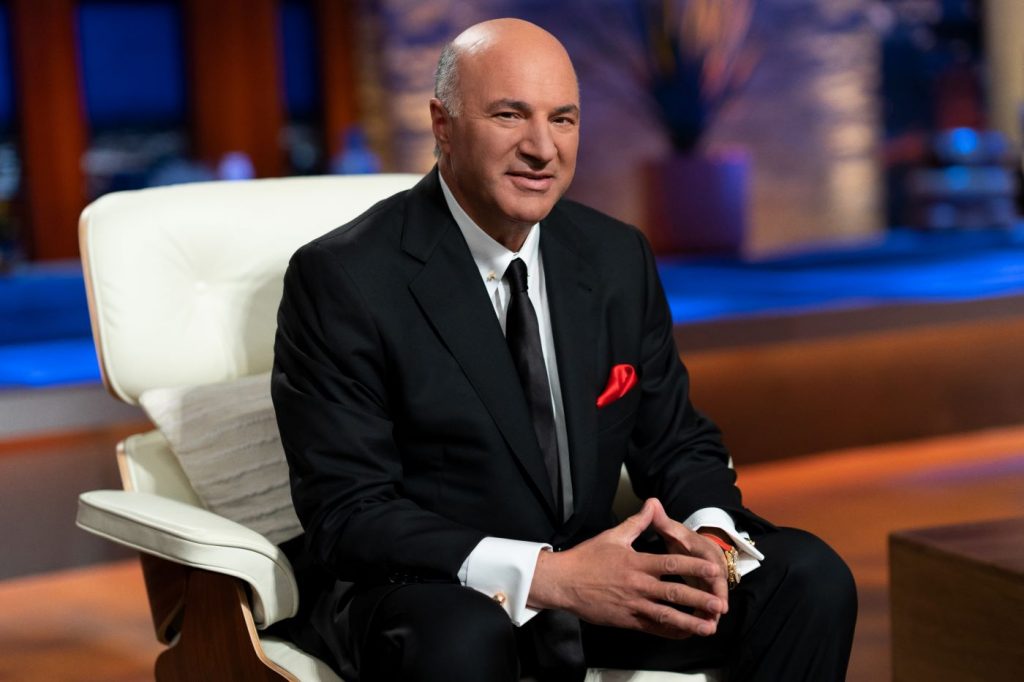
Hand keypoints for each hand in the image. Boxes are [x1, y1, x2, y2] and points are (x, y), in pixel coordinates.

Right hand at [528, 498, 725, 638]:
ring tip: (709, 627)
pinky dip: (671, 632)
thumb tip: (652, 503)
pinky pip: (653, 629)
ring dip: (690, 622)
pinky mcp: (627, 621)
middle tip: (720, 604)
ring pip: (666, 616)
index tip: (714, 569)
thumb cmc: (587, 557)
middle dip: (699, 599)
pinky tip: (685, 634)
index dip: (694, 566)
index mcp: (637, 562)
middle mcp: (638, 585)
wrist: (563, 582)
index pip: (671, 563)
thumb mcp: (613, 536)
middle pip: (674, 593)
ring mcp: (633, 605)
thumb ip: (637, 522)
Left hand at [649, 503, 729, 624]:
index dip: (713, 576)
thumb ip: (662, 520)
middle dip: (716, 600)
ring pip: (713, 599)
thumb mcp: (673, 529)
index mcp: (704, 550)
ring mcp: (711, 582)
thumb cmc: (681, 538)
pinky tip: (696, 629)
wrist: (692, 545)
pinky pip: (706, 607)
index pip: (712, 562)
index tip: (715, 586)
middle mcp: (712, 566)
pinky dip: (702, 616)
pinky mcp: (705, 593)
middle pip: (718, 585)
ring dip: (710, 612)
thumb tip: (652, 503)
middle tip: (714, 616)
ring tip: (707, 629)